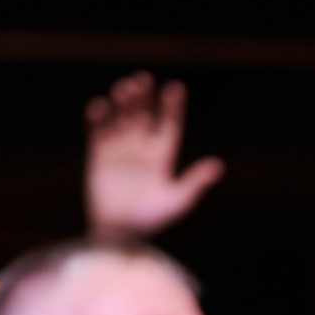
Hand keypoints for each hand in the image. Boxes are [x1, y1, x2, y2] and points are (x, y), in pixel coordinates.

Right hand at [84, 71, 224, 238]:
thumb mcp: (177, 201)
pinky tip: (100, 106)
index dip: (172, 107)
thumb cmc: (151, 221)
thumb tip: (218, 165)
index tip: (176, 88)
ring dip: (123, 102)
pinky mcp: (99, 155)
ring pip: (121, 118)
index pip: (169, 125)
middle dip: (143, 97)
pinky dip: (97, 117)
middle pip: (144, 115)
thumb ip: (194, 181)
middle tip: (144, 80)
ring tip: (125, 88)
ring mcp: (119, 150)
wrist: (119, 234)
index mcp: (162, 156)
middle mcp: (141, 149)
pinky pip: (97, 131)